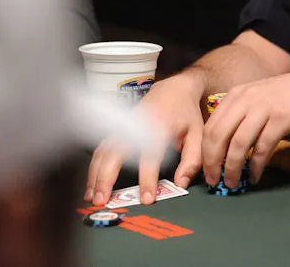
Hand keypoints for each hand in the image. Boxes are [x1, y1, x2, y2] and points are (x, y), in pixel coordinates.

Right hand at [84, 70, 205, 205]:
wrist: (173, 89)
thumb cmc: (185, 113)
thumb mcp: (198, 134)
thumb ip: (192, 160)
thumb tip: (181, 183)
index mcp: (159, 128)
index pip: (151, 156)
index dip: (147, 179)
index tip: (146, 198)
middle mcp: (136, 126)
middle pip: (116, 153)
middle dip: (106, 178)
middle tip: (103, 200)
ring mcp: (124, 126)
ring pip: (103, 152)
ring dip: (95, 175)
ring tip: (92, 197)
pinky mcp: (117, 129)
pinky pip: (101, 149)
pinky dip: (94, 167)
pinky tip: (92, 184)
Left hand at [201, 70, 289, 187]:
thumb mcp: (259, 96)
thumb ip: (240, 112)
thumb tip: (222, 141)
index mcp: (237, 94)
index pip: (210, 126)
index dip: (204, 152)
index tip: (206, 170)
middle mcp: (247, 99)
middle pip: (218, 135)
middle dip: (213, 162)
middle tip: (214, 180)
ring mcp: (264, 108)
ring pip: (237, 144)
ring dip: (232, 168)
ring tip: (233, 182)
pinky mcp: (281, 119)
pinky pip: (262, 148)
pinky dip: (256, 166)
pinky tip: (255, 176)